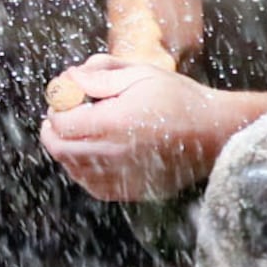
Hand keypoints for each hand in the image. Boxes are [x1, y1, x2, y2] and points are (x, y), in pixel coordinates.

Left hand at [38, 54, 235, 199]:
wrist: (214, 131)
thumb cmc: (180, 99)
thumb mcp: (140, 74)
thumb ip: (100, 76)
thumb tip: (68, 78)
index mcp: (114, 123)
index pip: (60, 123)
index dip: (56, 108)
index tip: (64, 98)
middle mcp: (113, 154)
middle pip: (58, 148)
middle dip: (52, 130)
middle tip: (60, 116)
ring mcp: (121, 177)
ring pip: (72, 168)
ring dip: (67, 148)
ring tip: (81, 131)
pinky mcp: (130, 191)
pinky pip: (91, 185)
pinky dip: (84, 169)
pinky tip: (95, 152)